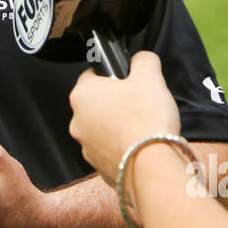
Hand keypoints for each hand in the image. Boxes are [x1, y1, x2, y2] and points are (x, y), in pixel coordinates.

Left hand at [69, 51, 179, 179]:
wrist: (151, 164)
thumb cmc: (146, 116)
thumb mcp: (150, 76)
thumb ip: (143, 60)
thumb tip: (141, 59)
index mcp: (82, 94)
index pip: (91, 76)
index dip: (111, 76)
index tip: (128, 81)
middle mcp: (76, 121)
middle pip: (96, 104)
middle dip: (115, 103)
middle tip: (139, 104)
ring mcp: (85, 147)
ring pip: (101, 129)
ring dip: (117, 126)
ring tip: (142, 128)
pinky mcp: (98, 167)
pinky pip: (109, 151)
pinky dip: (121, 147)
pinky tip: (139, 146)